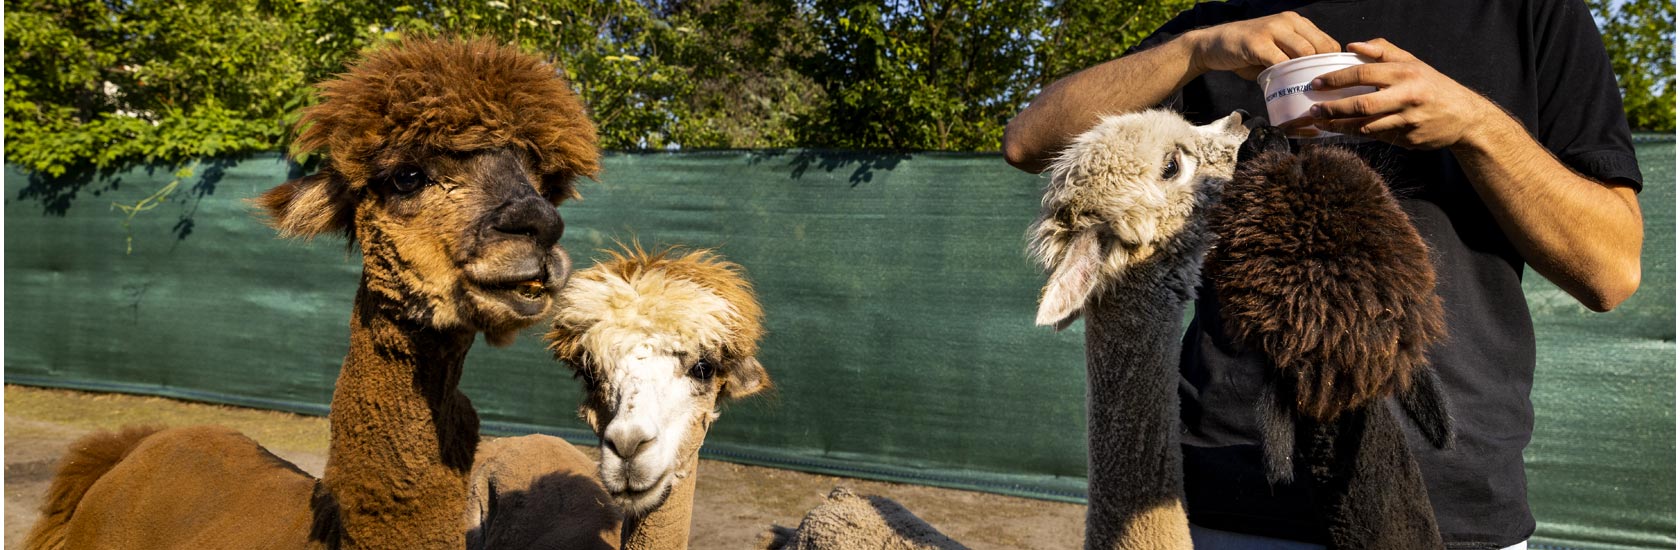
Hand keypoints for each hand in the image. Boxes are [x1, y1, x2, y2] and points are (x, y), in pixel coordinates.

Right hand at [1187, 12, 1339, 79]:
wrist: (1214, 44)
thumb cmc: (1247, 51)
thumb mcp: (1276, 49)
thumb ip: (1294, 58)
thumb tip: (1317, 80)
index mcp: (1296, 22)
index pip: (1327, 42)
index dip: (1331, 63)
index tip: (1328, 82)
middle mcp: (1287, 21)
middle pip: (1320, 46)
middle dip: (1322, 70)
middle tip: (1319, 91)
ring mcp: (1272, 30)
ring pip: (1303, 52)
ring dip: (1306, 73)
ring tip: (1305, 90)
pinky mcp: (1257, 42)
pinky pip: (1280, 61)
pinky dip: (1285, 76)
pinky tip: (1284, 87)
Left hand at [1306, 40, 1503, 148]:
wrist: (1464, 116)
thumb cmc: (1433, 86)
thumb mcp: (1413, 63)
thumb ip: (1383, 52)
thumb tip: (1353, 45)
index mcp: (1405, 73)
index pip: (1364, 73)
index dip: (1337, 78)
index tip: (1317, 83)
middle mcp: (1407, 96)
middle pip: (1362, 104)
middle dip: (1333, 108)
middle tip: (1313, 110)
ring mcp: (1407, 120)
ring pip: (1366, 126)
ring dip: (1340, 126)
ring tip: (1321, 123)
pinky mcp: (1408, 140)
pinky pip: (1376, 138)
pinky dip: (1356, 135)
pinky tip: (1342, 132)